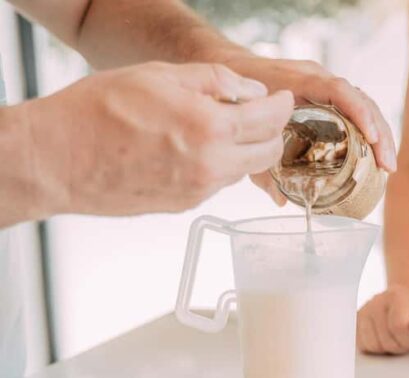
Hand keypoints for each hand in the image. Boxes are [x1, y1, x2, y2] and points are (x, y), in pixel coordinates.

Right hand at [24, 61, 292, 215]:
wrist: (57, 160)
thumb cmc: (99, 111)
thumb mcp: (160, 76)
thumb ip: (215, 81)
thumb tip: (251, 93)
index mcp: (210, 129)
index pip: (270, 121)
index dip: (283, 107)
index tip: (284, 100)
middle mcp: (211, 166)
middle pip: (268, 154)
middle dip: (274, 133)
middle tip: (264, 116)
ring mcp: (198, 191)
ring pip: (243, 171)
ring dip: (245, 150)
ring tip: (223, 129)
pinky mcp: (184, 205)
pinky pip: (216, 183)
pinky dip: (218, 165)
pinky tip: (194, 148)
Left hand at [220, 55, 397, 204]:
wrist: (236, 69)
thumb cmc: (242, 96)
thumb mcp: (248, 129)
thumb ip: (261, 162)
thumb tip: (282, 198)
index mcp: (301, 81)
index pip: (339, 91)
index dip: (359, 113)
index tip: (372, 138)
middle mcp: (320, 80)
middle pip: (362, 101)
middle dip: (380, 134)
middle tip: (387, 165)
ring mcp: (328, 87)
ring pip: (364, 106)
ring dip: (380, 136)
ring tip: (387, 166)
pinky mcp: (330, 97)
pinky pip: (356, 111)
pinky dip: (368, 133)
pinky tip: (373, 157)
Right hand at [357, 286, 408, 354]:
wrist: (399, 300)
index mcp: (396, 296)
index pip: (399, 326)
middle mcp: (376, 301)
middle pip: (387, 340)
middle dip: (401, 345)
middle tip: (407, 337)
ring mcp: (363, 312)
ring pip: (374, 345)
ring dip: (388, 348)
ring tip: (396, 337)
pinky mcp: (355, 322)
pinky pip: (364, 346)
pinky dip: (376, 347)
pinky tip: (384, 337)